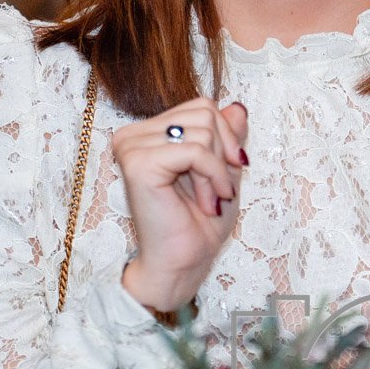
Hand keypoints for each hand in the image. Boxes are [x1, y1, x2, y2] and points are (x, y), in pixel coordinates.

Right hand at [112, 98, 248, 311]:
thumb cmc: (198, 224)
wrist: (184, 262)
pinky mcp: (138, 163)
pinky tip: (209, 201)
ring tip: (211, 198)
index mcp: (148, 133)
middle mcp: (133, 134)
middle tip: (220, 189)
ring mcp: (131, 146)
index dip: (226, 137)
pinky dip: (212, 175)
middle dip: (223, 152)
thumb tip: (237, 107)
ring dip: (218, 170)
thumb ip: (226, 137)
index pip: (202, 106)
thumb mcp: (223, 170)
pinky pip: (194, 150)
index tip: (229, 171)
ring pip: (202, 130)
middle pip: (204, 112)